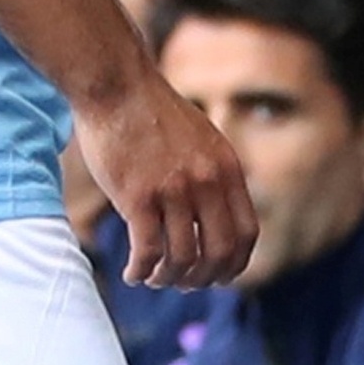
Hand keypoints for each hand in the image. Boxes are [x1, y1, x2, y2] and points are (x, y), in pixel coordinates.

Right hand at [75, 70, 257, 290]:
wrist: (117, 83)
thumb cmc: (151, 112)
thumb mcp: (200, 139)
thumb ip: (212, 173)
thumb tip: (215, 217)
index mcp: (226, 167)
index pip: (246, 234)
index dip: (234, 264)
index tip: (216, 276)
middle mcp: (206, 181)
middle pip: (219, 254)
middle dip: (201, 279)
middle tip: (181, 282)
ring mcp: (173, 189)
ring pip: (182, 259)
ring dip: (167, 278)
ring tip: (152, 276)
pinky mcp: (138, 196)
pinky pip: (147, 252)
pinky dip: (141, 271)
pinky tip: (132, 272)